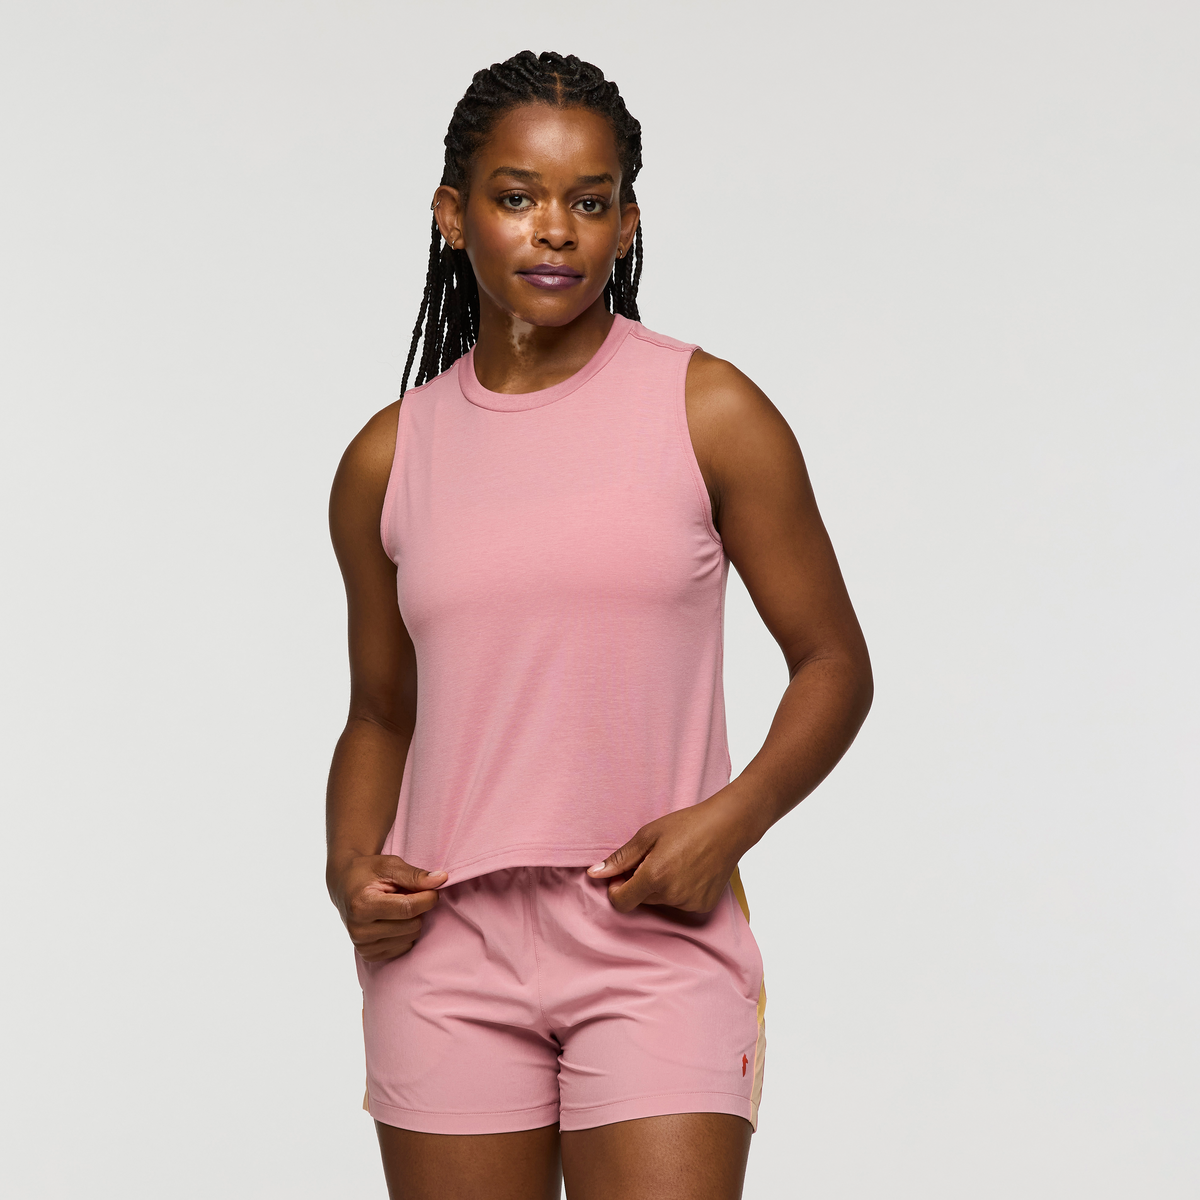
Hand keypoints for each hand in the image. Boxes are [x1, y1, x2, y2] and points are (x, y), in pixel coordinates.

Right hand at [328, 854, 447, 962]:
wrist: (344, 885)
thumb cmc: (368, 872)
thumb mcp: (389, 865)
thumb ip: (415, 875)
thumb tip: (441, 880)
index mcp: (362, 905)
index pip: (408, 908)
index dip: (428, 898)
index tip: (434, 889)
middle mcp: (359, 930)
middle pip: (411, 925)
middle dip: (418, 908)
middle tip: (408, 895)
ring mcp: (363, 945)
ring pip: (410, 937)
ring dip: (412, 920)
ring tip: (398, 905)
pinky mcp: (369, 954)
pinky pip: (404, 947)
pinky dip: (405, 932)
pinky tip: (393, 919)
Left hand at [586, 790, 759, 913]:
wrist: (729, 826)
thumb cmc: (688, 824)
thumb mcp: (648, 834)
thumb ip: (620, 858)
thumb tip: (595, 874)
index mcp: (654, 877)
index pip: (620, 902)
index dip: (616, 888)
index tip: (623, 874)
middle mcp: (672, 895)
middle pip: (640, 901)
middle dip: (640, 883)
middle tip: (655, 857)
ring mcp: (689, 903)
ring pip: (660, 902)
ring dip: (660, 887)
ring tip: (676, 860)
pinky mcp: (703, 906)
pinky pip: (679, 904)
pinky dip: (679, 891)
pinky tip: (690, 870)